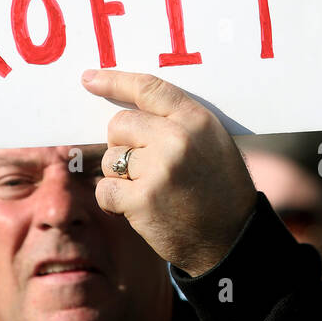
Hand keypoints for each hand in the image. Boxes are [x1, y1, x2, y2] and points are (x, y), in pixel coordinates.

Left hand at [81, 69, 257, 277]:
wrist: (232, 241)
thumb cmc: (220, 190)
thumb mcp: (212, 142)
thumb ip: (177, 122)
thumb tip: (129, 110)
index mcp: (196, 120)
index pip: (147, 89)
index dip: (114, 81)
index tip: (89, 79)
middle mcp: (177, 139)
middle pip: (119, 124)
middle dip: (121, 144)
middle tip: (142, 165)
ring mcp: (158, 169)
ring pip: (110, 158)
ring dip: (120, 175)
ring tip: (149, 190)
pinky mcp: (142, 200)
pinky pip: (105, 189)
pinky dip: (113, 201)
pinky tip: (134, 208)